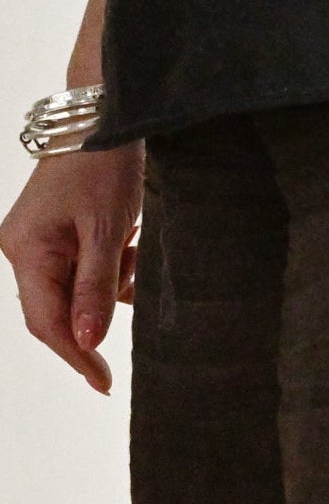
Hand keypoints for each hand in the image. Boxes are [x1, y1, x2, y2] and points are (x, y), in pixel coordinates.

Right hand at [3, 143, 143, 393]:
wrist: (101, 119)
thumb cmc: (102, 169)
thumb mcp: (108, 234)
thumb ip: (96, 290)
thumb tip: (88, 343)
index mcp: (27, 251)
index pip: (47, 323)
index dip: (77, 358)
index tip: (105, 384)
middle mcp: (21, 250)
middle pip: (58, 313)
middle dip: (99, 313)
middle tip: (131, 280)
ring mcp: (34, 244)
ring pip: (76, 296)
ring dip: (111, 288)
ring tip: (130, 249)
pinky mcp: (52, 237)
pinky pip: (82, 276)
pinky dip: (110, 272)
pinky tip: (126, 244)